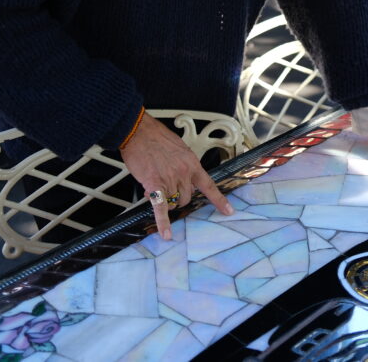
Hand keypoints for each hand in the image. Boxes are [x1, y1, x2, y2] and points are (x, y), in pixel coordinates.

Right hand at [119, 113, 233, 239]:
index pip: (208, 185)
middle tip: (166, 189)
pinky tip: (166, 234)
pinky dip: (163, 222)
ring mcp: (170, 178)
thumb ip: (183, 166)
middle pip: (186, 198)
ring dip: (164, 200)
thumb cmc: (156, 138)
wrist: (139, 132)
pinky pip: (160, 207)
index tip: (229, 212)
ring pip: (172, 202)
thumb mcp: (179, 149)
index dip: (219, 200)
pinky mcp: (154, 184)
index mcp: (192, 163)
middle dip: (177, 198)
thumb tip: (180, 180)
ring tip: (153, 186)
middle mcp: (184, 173)